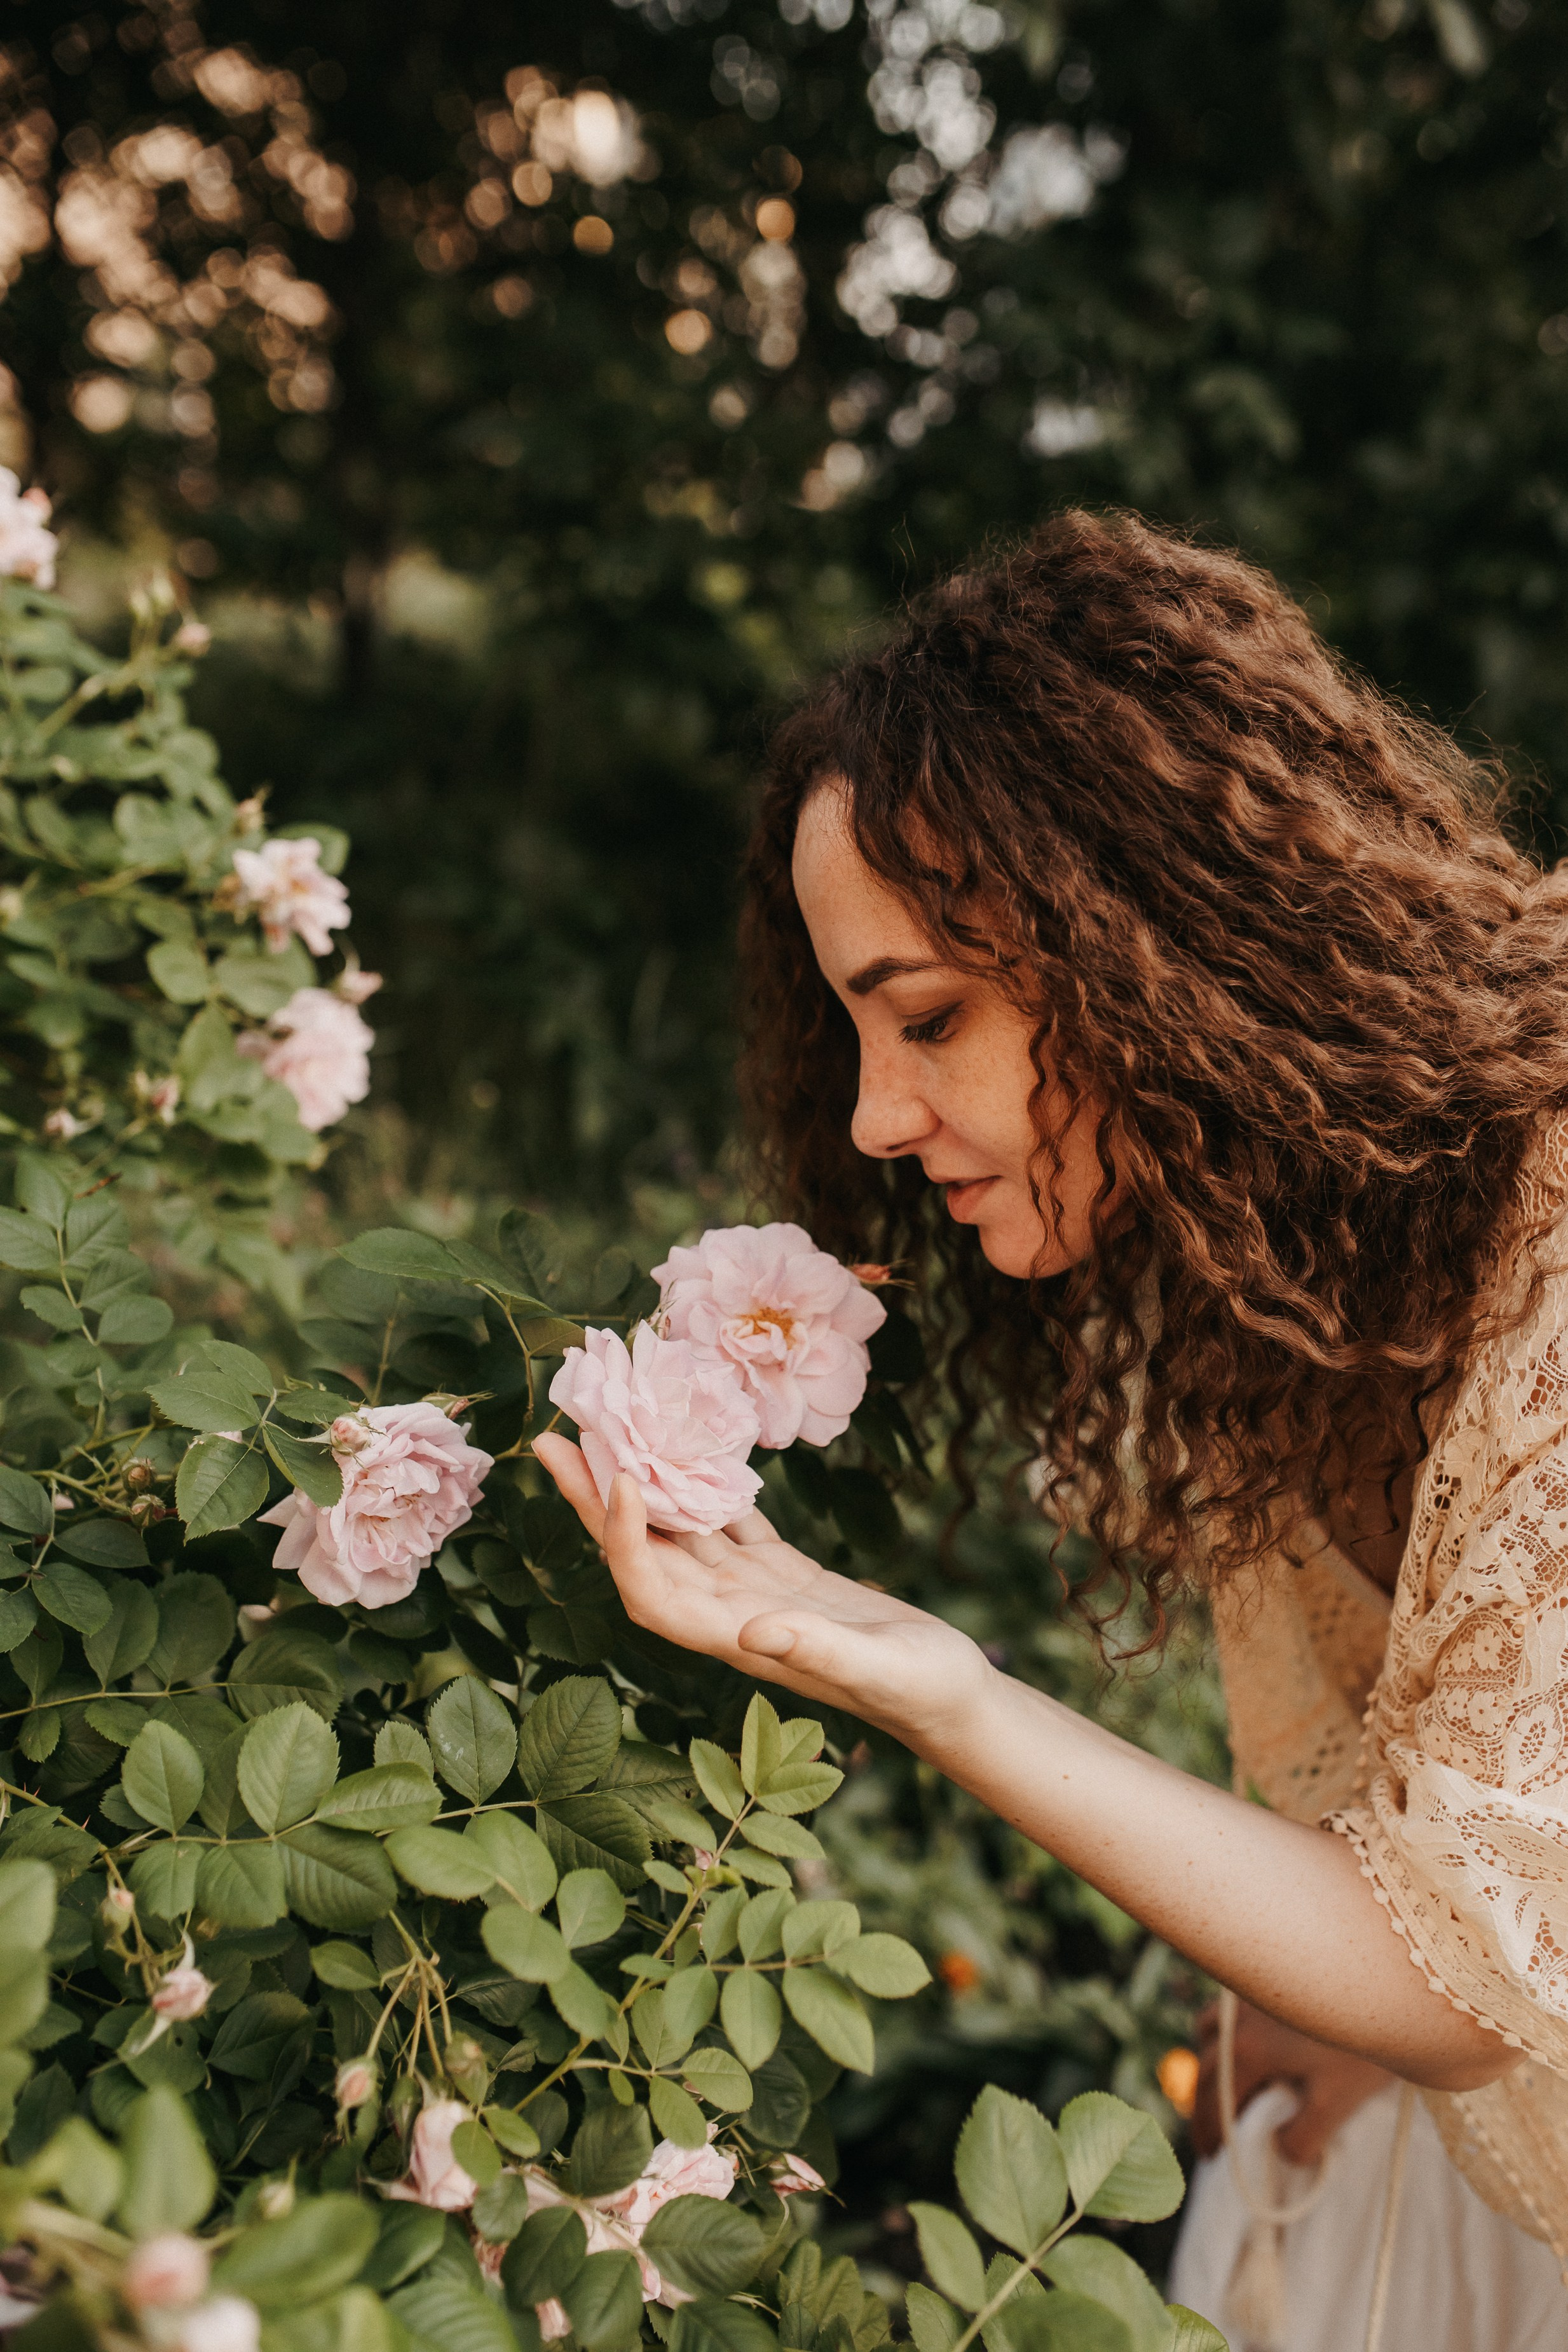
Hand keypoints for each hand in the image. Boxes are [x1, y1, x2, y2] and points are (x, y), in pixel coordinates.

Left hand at [531, 1434, 992, 1745]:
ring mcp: (753, 1592)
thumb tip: (750, 1629)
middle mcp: (728, 1614)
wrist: (954, 1698)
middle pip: (642, 1553)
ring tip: (603, 1425)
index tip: (619, 1475)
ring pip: (678, 1530)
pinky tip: (690, 1445)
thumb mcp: (876, 1668)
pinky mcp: (784, 1573)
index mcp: (737, 1639)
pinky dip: (704, 1485)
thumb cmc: (921, 1690)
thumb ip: (815, 1647)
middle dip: (595, 1500)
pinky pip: (728, 1523)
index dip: (623, 1539)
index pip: (651, 1590)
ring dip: (638, 1482)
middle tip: (554, 1436)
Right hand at [1188, 1997, 1396, 2166]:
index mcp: (1247, 2051)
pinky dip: (1227, 2031)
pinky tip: (1252, 2043)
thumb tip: (1281, 2148)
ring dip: (1212, 2061)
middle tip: (1211, 2137)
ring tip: (1228, 2085)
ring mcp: (1247, 1995)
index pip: (1215, 2101)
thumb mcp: (1336, 2103)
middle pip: (1206, 2069)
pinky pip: (1229, 2009)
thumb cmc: (1361, 2046)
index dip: (1211, 2134)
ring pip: (1210, 2030)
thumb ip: (1303, 2136)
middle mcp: (1237, 2019)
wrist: (1387, 1986)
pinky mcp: (1264, 1979)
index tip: (1212, 2157)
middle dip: (1204, 2106)